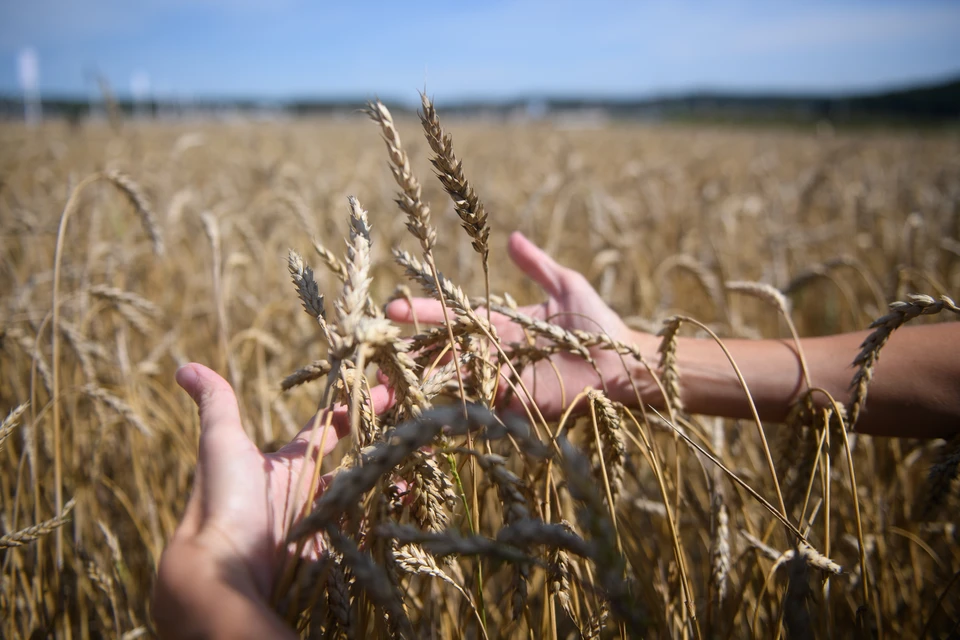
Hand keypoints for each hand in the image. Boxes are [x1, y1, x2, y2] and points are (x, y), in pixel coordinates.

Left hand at [153, 363, 394, 638]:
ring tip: (423, 462)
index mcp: (286, 465)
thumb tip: (186, 368)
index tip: (388, 390)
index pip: (327, 429)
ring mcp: (321, 523)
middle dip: (384, 443)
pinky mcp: (333, 552)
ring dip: (390, 479)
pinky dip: (389, 517)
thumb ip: (215, 404)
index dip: (354, 409)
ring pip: (364, 495)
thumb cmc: (222, 501)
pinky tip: (412, 502)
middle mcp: (305, 492)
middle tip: (417, 425)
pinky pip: (367, 531)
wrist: (223, 570)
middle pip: (353, 462)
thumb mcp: (221, 443)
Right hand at [386, 232, 656, 418]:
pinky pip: (478, 406)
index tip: (394, 308)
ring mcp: (501, 381)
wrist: (626, 361)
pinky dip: (451, 407)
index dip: (425, 313)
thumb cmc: (599, 322)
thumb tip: (513, 237)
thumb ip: (537, 265)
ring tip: (384, 389)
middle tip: (373, 358)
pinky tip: (422, 408)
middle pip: (443, 354)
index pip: (453, 319)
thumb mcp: (566, 286)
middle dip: (408, 356)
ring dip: (419, 386)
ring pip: (452, 383)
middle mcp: (494, 354)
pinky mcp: (515, 404)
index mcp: (499, 325)